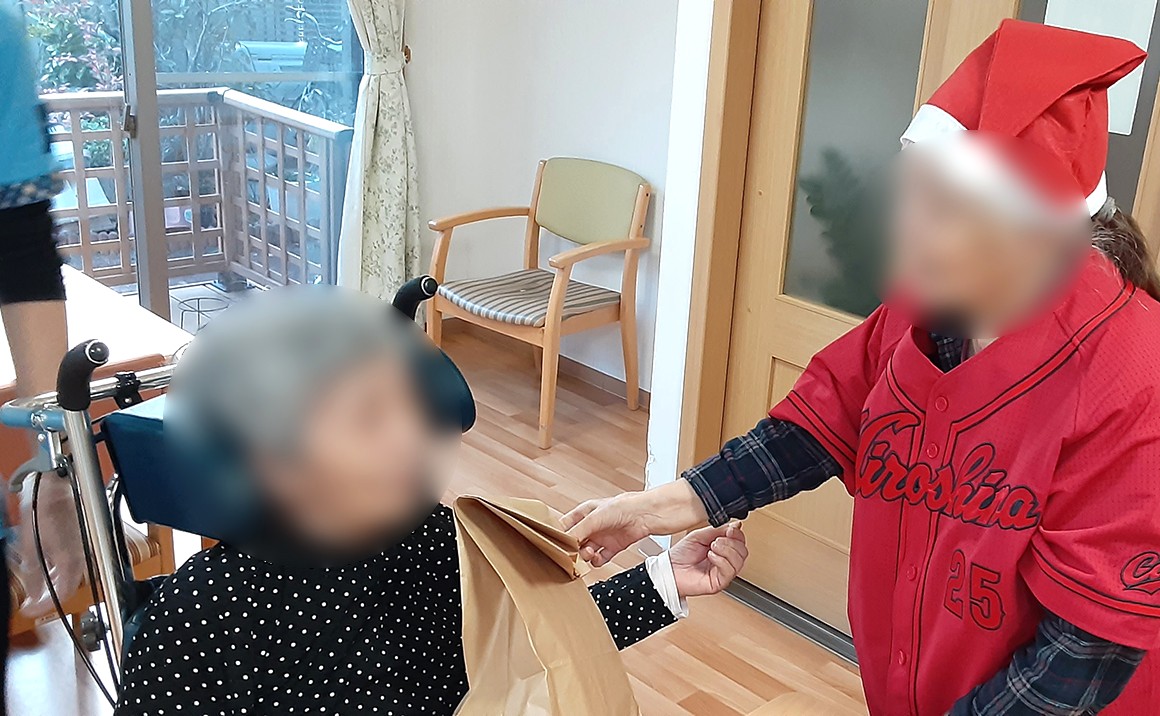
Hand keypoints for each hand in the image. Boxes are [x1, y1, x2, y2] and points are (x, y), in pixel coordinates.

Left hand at [11, 473, 85, 616]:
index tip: (30, 609)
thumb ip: (33, 575)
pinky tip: (47, 564)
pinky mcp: (84, 539)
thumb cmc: (45, 508)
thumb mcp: (29, 547)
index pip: (63, 594)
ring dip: (54, 582)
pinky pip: (74, 561)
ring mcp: (86, 547)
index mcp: (72, 560)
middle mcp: (84, 555)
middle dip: (48, 595)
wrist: (58, 484)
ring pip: (71, 575)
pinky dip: (59, 568)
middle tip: (32, 600)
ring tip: (37, 583)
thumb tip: (34, 593)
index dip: (44, 607)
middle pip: (69, 586)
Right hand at [563, 480, 708, 566]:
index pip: (565, 524)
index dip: (559, 535)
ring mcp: (605, 536)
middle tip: (573, 555)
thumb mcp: (598, 516)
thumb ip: (580, 530)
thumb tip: (565, 544)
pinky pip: (601, 558)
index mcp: (586, 511)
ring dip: (585, 556)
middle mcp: (594, 524)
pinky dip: (598, 561)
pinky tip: (598, 559)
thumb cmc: (628, 505)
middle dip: (572, 549)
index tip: (555, 546)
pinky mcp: (615, 546)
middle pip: (575, 540)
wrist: (654, 513)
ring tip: (589, 555)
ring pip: (587, 550)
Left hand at [670, 522, 746, 597]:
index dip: (737, 534)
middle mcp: (724, 561)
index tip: (730, 529)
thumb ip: (718, 530)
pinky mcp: (719, 582)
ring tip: (712, 547)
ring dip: (726, 550)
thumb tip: (736, 525)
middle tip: (717, 540)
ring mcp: (722, 572)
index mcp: (722, 549)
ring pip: (739, 561)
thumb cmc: (681, 555)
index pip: (740, 542)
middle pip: (743, 551)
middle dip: (731, 542)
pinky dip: (721, 560)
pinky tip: (710, 556)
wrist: (669, 568)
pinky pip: (729, 571)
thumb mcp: (700, 535)